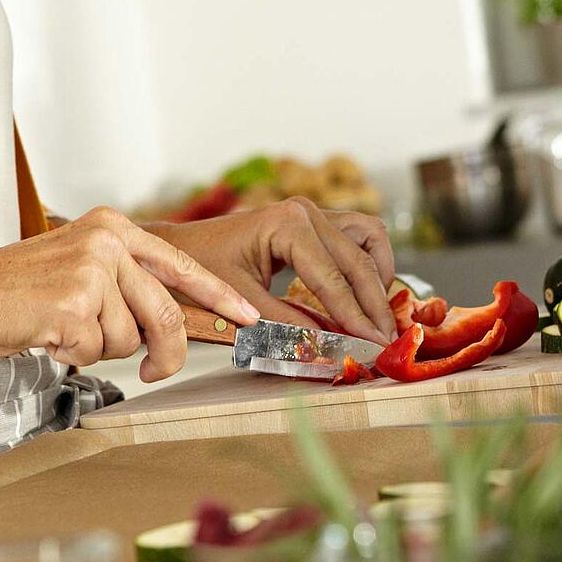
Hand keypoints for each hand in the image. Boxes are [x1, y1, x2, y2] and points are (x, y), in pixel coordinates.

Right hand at [0, 207, 259, 381]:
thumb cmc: (18, 292)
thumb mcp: (81, 269)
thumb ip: (126, 283)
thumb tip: (171, 324)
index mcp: (114, 228)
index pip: (181, 264)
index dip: (218, 296)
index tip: (246, 317)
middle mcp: (108, 241)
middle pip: (165, 311)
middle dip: (167, 352)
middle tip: (155, 372)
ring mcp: (91, 270)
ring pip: (130, 338)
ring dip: (101, 349)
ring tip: (64, 328)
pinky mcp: (73, 303)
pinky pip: (98, 351)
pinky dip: (76, 355)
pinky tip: (48, 334)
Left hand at [146, 197, 396, 344]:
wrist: (176, 250)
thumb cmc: (198, 273)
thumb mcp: (242, 305)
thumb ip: (288, 327)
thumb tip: (330, 351)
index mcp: (287, 224)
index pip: (334, 278)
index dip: (357, 316)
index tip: (375, 345)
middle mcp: (305, 211)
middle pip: (359, 260)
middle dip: (374, 303)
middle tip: (385, 339)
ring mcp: (311, 212)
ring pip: (368, 238)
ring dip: (377, 276)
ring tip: (377, 315)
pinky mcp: (313, 220)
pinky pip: (357, 235)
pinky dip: (367, 262)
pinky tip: (364, 292)